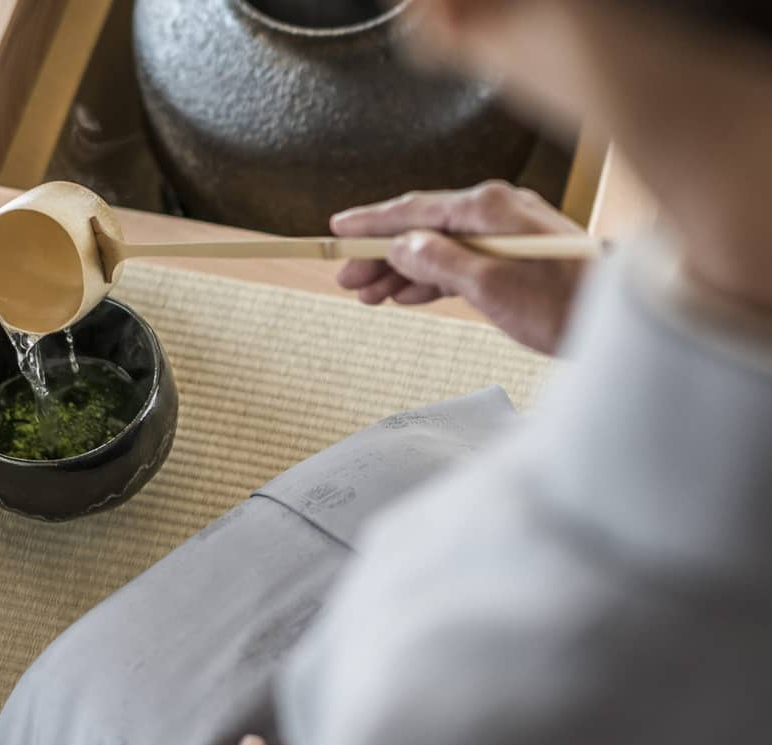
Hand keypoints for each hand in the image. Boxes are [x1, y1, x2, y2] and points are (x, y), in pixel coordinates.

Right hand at [330, 181, 587, 354]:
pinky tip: (408, 296)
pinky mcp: (516, 257)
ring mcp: (507, 233)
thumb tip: (401, 246)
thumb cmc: (562, 304)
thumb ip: (439, 262)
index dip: (371, 222)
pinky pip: (460, 261)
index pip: (414, 210)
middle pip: (422, 228)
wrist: (620, 323)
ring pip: (439, 248)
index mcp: (487, 208)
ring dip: (403, 271)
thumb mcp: (489, 287)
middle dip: (381, 254)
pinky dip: (431, 278)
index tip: (337, 229)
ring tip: (369, 294)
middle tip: (346, 279)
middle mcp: (495, 211)